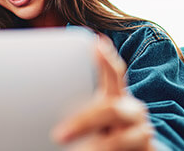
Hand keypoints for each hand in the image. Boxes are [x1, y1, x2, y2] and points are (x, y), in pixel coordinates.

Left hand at [52, 35, 154, 150]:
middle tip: (58, 135)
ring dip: (97, 146)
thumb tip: (36, 103)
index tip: (96, 44)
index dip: (106, 60)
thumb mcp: (91, 118)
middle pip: (111, 109)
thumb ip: (77, 107)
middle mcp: (131, 110)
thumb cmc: (102, 135)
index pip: (114, 74)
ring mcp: (141, 130)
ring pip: (119, 139)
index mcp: (115, 97)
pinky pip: (126, 149)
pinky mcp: (147, 148)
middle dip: (84, 122)